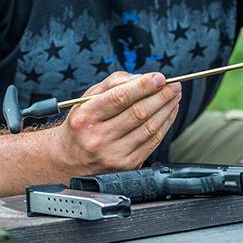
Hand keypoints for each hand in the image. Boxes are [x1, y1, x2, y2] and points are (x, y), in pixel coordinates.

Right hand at [47, 71, 180, 175]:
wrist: (68, 159)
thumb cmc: (81, 124)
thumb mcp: (87, 98)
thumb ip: (113, 83)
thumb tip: (141, 78)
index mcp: (86, 116)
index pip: (120, 98)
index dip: (144, 86)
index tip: (160, 77)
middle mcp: (98, 137)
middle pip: (139, 113)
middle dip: (162, 96)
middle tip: (174, 85)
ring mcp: (113, 154)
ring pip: (149, 128)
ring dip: (167, 109)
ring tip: (174, 96)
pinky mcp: (126, 165)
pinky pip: (153, 142)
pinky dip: (165, 124)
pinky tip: (169, 113)